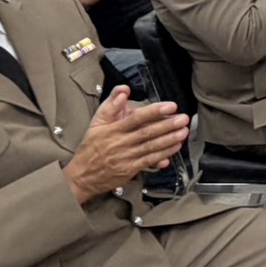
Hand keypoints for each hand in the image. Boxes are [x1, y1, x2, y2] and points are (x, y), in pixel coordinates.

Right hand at [63, 86, 189, 202]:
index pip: (136, 118)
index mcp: (113, 130)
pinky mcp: (130, 170)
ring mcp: (126, 157)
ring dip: (169, 139)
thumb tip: (123, 90)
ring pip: (151, 147)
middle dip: (168, 125)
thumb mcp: (96, 123)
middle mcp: (120, 143)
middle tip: (183, 118)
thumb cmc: (91, 147)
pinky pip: (149, 161)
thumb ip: (111, 105)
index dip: (154, 111)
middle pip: (147, 133)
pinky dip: (163, 154)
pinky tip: (175, 148)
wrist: (81, 176)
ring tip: (183, 131)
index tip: (170, 106)